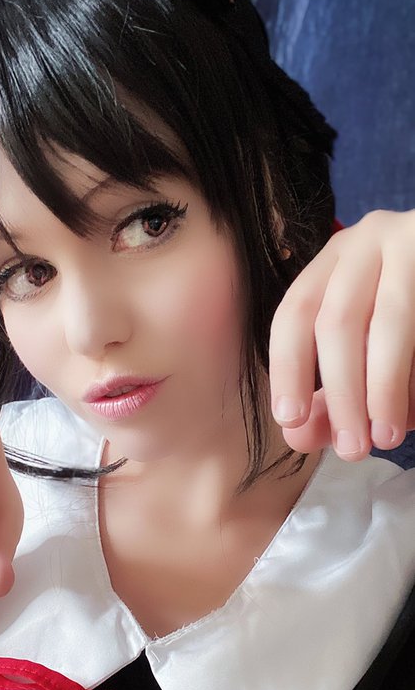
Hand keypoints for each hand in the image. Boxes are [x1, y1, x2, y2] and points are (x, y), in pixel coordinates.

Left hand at [268, 209, 414, 458]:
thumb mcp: (363, 353)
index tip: (290, 419)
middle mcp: (368, 241)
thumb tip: (297, 436)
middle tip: (352, 448)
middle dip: (342, 394)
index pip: (295, 313)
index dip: (288, 368)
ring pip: (388, 324)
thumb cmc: (407, 328)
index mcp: (334, 261)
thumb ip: (329, 397)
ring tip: (386, 437)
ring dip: (384, 390)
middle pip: (338, 322)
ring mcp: (412, 241)